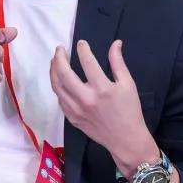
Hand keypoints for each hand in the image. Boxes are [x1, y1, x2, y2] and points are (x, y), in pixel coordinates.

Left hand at [49, 39, 156, 170]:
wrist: (125, 139)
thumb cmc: (129, 110)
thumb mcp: (128, 84)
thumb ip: (118, 63)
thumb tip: (116, 43)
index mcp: (102, 89)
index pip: (87, 62)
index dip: (82, 49)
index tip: (81, 43)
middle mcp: (86, 99)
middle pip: (64, 73)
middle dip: (59, 57)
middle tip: (60, 49)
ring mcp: (76, 110)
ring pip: (57, 86)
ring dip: (53, 71)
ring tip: (55, 61)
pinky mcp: (72, 118)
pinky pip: (60, 100)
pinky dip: (57, 87)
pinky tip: (59, 80)